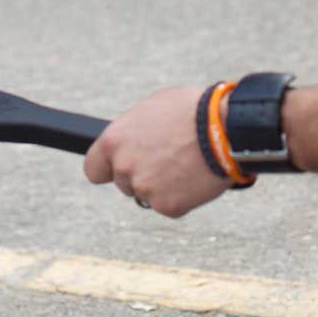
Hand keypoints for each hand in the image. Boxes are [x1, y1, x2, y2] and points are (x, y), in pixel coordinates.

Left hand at [83, 86, 236, 218]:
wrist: (224, 129)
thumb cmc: (190, 110)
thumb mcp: (151, 109)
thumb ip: (134, 131)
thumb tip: (132, 139)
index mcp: (114, 141)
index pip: (93, 169)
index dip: (106, 169)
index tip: (115, 168)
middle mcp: (124, 168)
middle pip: (124, 182)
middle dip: (141, 174)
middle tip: (165, 159)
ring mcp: (145, 189)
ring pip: (148, 195)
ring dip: (162, 186)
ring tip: (184, 163)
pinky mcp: (168, 207)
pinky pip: (170, 206)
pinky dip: (182, 196)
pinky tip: (194, 176)